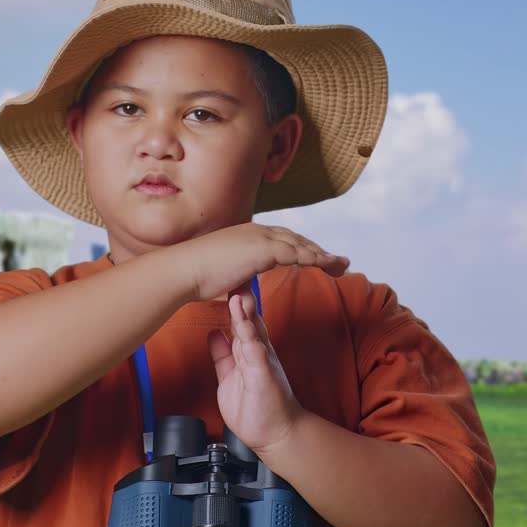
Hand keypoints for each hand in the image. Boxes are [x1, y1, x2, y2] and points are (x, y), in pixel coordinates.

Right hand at [176, 223, 349, 302]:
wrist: (184, 270)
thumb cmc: (197, 276)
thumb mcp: (225, 275)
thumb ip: (239, 280)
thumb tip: (243, 294)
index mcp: (249, 236)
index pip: (284, 240)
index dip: (303, 249)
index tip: (319, 260)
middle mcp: (257, 231)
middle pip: (298, 239)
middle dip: (320, 251)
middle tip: (341, 263)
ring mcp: (260, 238)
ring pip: (301, 245)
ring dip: (324, 255)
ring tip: (342, 266)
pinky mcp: (262, 249)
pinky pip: (296, 253)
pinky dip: (314, 258)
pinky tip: (327, 265)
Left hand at [207, 281, 303, 456]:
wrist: (277, 434)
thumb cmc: (256, 408)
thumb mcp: (230, 377)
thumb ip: (223, 355)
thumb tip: (213, 334)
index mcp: (249, 351)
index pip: (239, 320)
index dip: (231, 301)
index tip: (223, 279)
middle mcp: (258, 352)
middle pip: (248, 319)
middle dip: (241, 297)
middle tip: (235, 273)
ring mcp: (262, 362)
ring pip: (253, 332)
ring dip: (245, 313)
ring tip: (237, 294)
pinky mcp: (264, 375)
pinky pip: (256, 354)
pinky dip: (250, 338)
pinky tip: (243, 326)